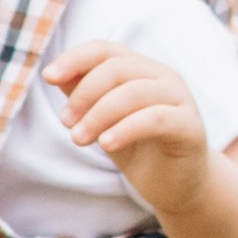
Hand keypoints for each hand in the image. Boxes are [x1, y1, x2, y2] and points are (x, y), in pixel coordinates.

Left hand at [46, 42, 211, 214]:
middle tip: (66, 122)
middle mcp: (162, 76)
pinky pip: (155, 119)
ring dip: (99, 114)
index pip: (104, 50)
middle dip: (84, 94)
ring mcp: (179, 99)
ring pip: (134, 93)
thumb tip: (55, 75)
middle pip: (116, 69)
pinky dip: (126, 129)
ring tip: (79, 139)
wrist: (176, 186)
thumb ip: (84, 96)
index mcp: (140, 69)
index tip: (48, 77)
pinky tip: (106, 144)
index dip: (75, 59)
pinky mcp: (190, 126)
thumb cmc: (138, 150)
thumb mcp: (103, 122)